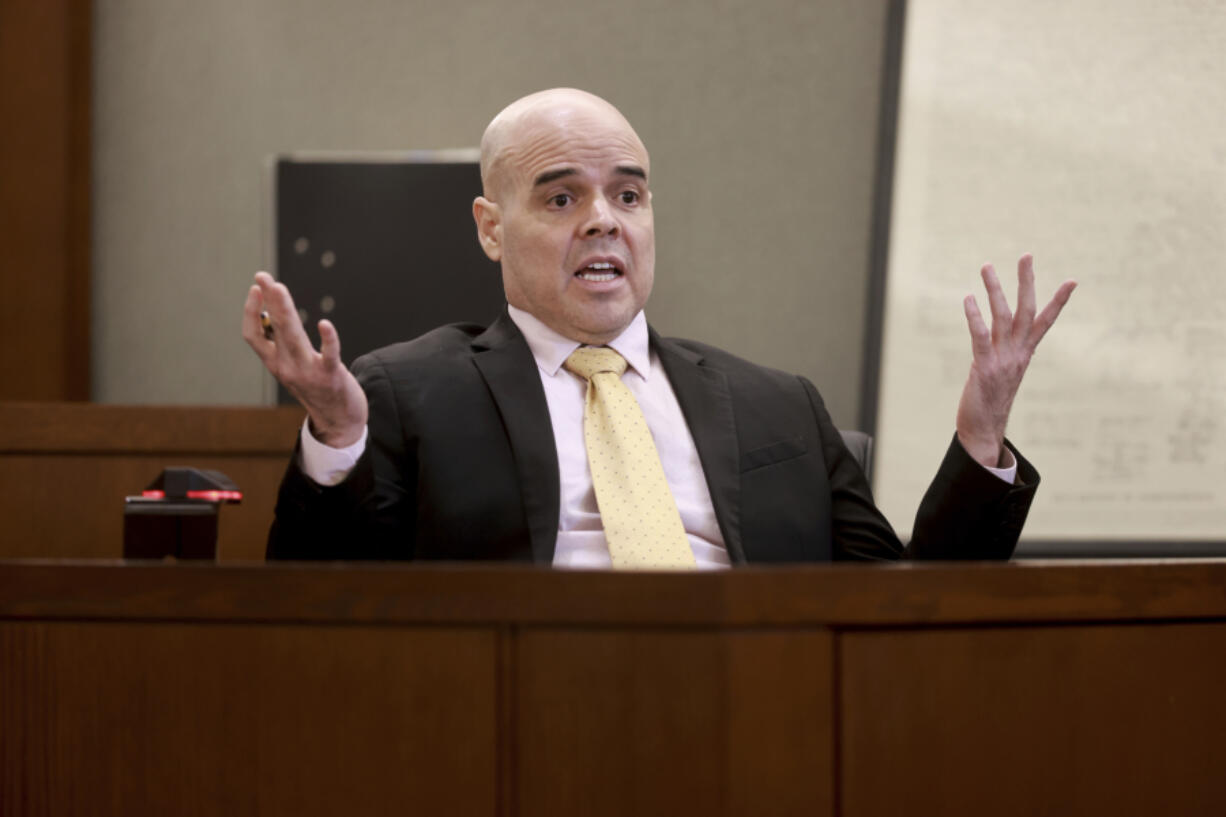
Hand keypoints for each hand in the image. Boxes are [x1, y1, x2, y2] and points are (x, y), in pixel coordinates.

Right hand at [242, 271, 367, 446]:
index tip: (256, 288)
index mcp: (275, 364)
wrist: (338, 422)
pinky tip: (325, 324)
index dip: (251, 312)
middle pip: (273, 329)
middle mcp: (287, 367)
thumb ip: (282, 344)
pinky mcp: (331, 376)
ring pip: (293, 337)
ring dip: (284, 311)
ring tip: (279, 289)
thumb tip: (272, 314)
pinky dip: (328, 339)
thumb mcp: (292, 367)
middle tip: (263, 277)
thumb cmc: (316, 387)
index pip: (253, 336)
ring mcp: (308, 372)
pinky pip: (329, 355)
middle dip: (268, 301)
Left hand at [955, 254, 1075, 467]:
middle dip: (1028, 282)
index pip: (1046, 323)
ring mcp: (1003, 360)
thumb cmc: (990, 402)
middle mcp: (1017, 354)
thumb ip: (1002, 354)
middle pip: (1028, 311)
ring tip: (986, 266)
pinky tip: (968, 298)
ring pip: (1003, 317)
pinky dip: (975, 316)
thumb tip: (995, 341)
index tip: (1072, 280)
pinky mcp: (985, 367)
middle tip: (1026, 255)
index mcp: (1024, 354)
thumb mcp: (1001, 374)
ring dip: (994, 290)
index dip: (1058, 302)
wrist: (984, 431)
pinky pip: (981, 337)